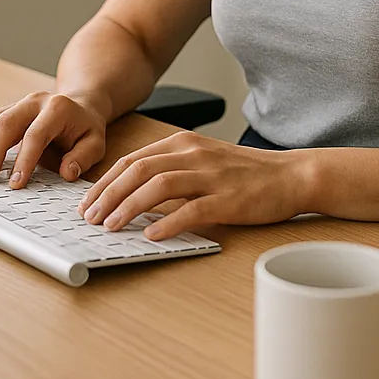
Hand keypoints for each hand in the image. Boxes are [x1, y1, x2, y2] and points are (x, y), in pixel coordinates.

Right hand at [0, 90, 108, 188]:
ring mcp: (17, 104)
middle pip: (5, 123)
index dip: (24, 160)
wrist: (78, 107)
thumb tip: (67, 172)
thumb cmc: (84, 129)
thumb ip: (83, 158)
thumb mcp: (95, 143)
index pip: (35, 134)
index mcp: (58, 108)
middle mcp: (34, 101)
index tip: (15, 183)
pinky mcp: (5, 110)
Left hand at [78, 131, 310, 240]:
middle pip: (138, 170)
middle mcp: (193, 154)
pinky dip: (167, 223)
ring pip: (158, 186)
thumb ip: (172, 171)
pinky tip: (151, 235)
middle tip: (90, 217)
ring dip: (128, 207)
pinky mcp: (228, 199)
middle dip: (108, 195)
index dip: (105, 181)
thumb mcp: (203, 161)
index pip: (132, 159)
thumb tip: (132, 195)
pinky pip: (191, 209)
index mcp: (183, 143)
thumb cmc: (246, 173)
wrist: (292, 175)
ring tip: (111, 226)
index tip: (87, 202)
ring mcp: (211, 176)